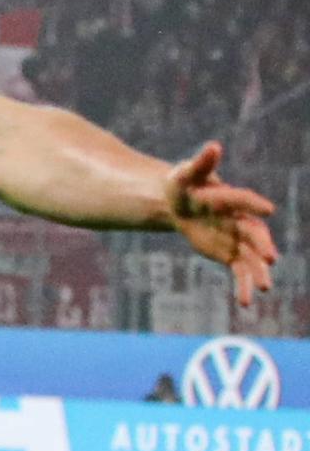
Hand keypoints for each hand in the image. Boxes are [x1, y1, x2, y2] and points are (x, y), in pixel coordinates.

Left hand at [161, 141, 281, 308]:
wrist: (179, 203)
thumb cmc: (183, 185)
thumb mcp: (185, 174)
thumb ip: (201, 163)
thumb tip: (213, 146)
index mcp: (230, 199)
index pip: (244, 201)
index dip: (254, 204)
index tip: (268, 209)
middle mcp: (239, 219)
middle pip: (254, 233)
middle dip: (262, 245)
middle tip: (271, 258)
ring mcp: (237, 238)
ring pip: (252, 257)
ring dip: (258, 272)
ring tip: (265, 287)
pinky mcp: (230, 253)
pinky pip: (240, 271)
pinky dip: (243, 286)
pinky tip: (246, 303)